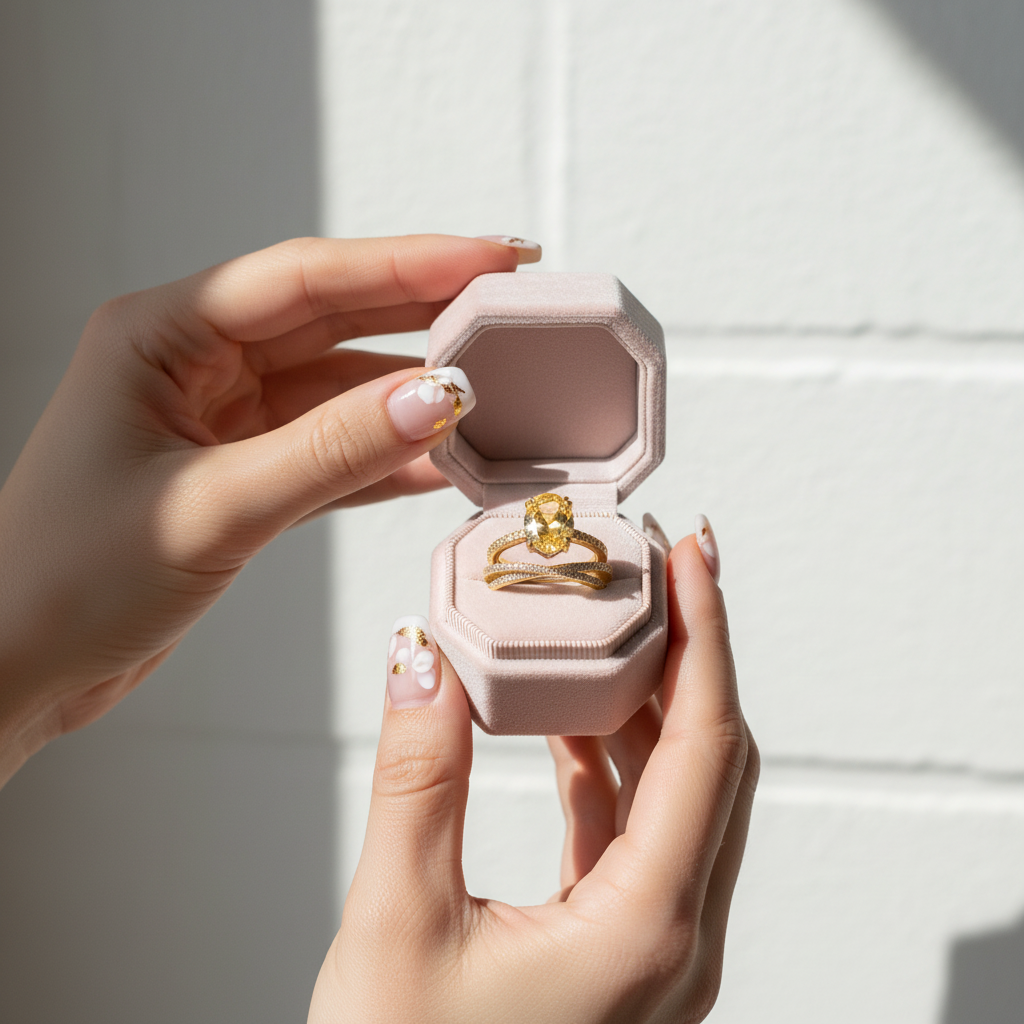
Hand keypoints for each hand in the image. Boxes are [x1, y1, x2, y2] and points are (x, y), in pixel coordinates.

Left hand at [0, 234, 530, 783]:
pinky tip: (445, 463)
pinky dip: (386, 460)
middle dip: (422, 315)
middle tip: (511, 309)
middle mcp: (194, 363)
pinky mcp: (242, 474)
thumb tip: (439, 397)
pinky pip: (332, 451)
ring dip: (411, 398)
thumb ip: (331, 452)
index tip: (493, 258)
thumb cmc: (68, 580)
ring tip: (494, 394)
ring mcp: (222, 419)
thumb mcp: (211, 508)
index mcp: (162, 334)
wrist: (16, 669)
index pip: (305, 277)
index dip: (409, 265)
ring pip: (339, 390)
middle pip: (331, 320)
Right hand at [309, 529, 757, 1023]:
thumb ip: (416, 780)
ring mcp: (651, 947)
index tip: (693, 555)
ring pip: (677, 794)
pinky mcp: (616, 947)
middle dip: (690, 652)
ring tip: (609, 624)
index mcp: (645, 933)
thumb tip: (421, 659)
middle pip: (712, 760)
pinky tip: (568, 717)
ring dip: (648, 704)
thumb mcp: (398, 925)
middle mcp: (671, 939)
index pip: (708, 747)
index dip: (706, 636)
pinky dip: (610, 760)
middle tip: (657, 568)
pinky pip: (633, 829)